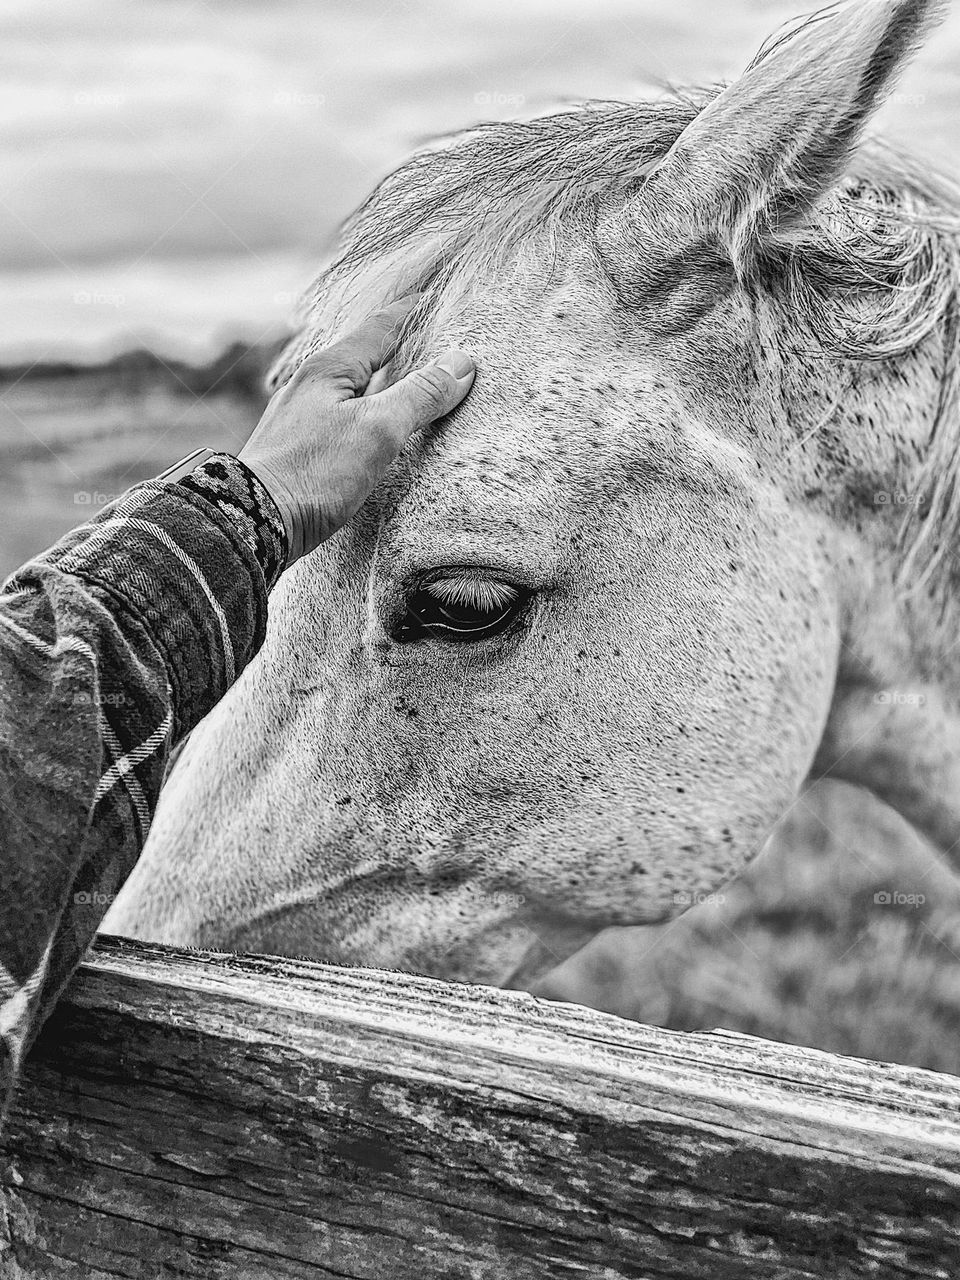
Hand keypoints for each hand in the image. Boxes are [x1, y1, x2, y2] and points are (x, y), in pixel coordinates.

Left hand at [238, 299, 474, 564]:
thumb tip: (461, 363)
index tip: (436, 295)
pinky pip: (345, 417)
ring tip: (413, 379)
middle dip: (399, 345)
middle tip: (433, 336)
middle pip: (365, 354)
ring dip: (384, 381)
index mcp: (329, 369)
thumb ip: (420, 394)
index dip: (412, 311)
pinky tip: (378, 429)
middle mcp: (311, 386)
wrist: (253, 522)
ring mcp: (302, 418)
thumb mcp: (377, 430)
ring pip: (354, 387)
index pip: (381, 327)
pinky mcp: (301, 450)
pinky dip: (370, 412)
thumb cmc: (313, 473)